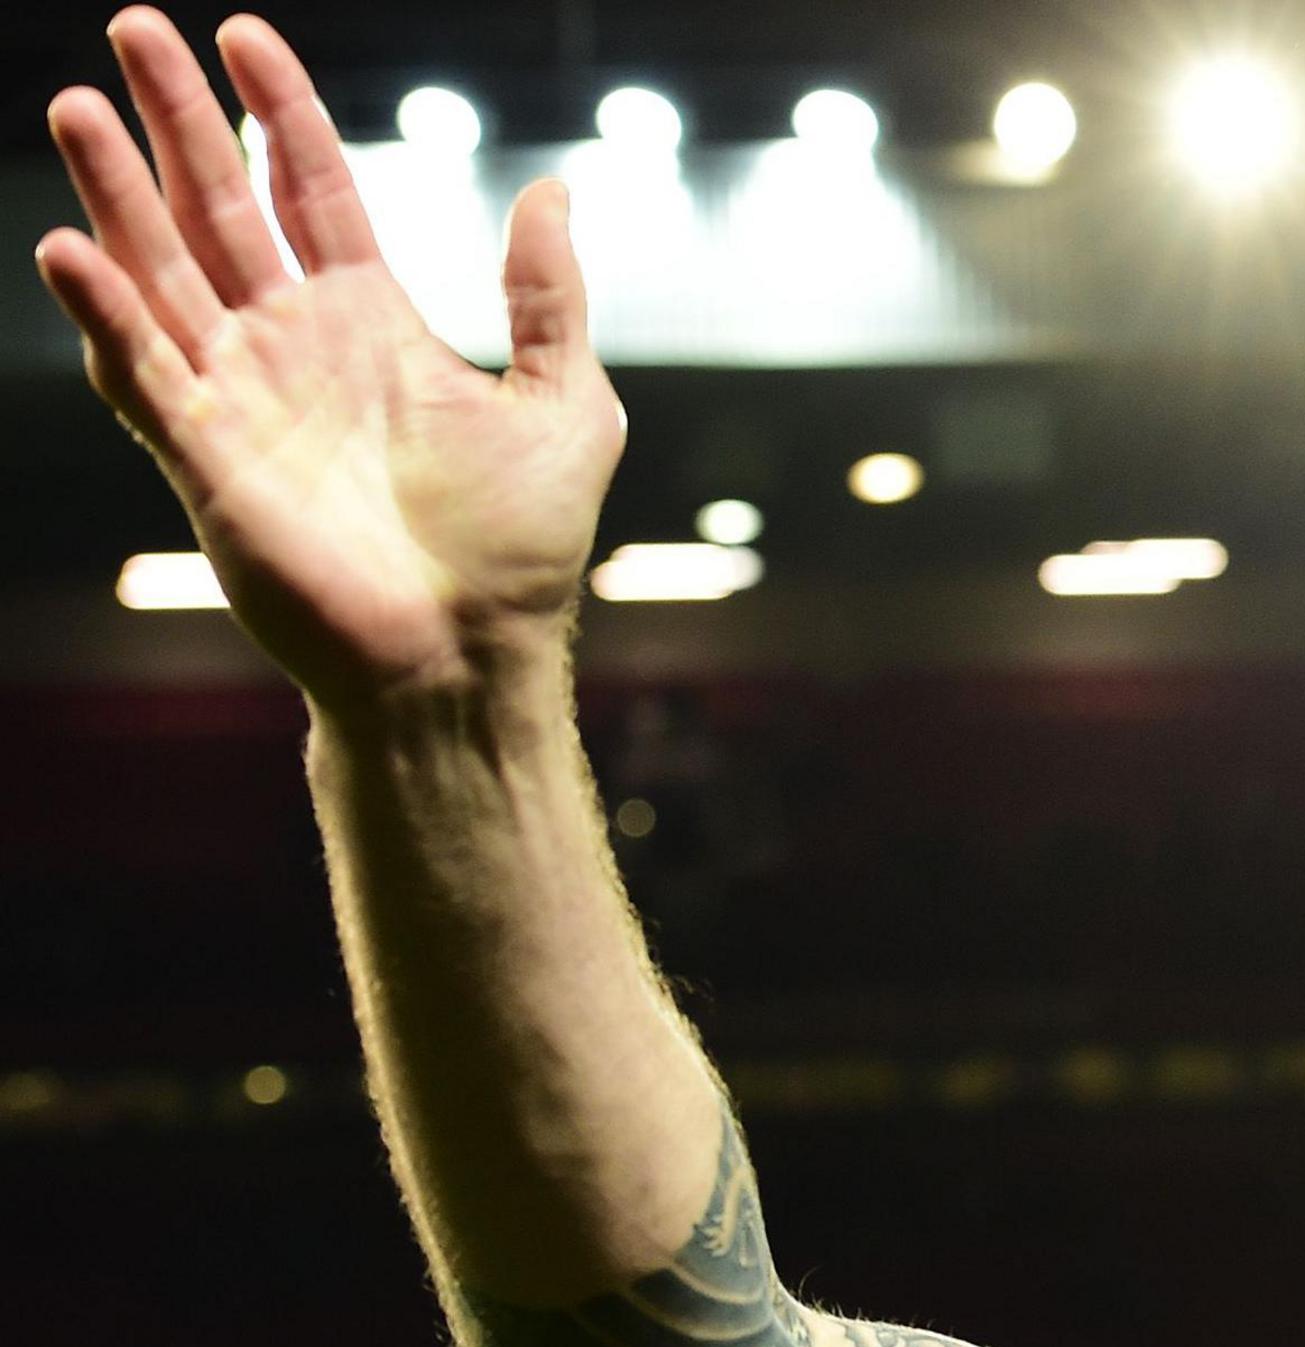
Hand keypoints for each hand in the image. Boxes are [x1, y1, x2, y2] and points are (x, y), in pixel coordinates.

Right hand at [35, 8, 622, 715]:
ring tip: (78, 106)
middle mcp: (294, 347)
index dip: (277, 112)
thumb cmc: (519, 551)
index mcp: (371, 323)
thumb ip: (549, 297)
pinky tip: (71, 248)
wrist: (472, 659)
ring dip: (117, 192)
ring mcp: (242, 398)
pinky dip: (107, 313)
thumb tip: (551, 189)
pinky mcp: (207, 460)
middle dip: (175, 120)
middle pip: (219, 207)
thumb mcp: (567, 404)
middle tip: (134, 26)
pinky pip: (144, 373)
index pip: (311, 190)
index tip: (243, 35)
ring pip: (162, 270)